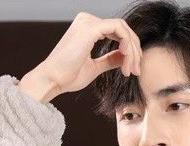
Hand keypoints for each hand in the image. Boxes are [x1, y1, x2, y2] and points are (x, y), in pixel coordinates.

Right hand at [22, 11, 141, 100]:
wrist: (53, 80)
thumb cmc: (68, 76)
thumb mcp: (95, 67)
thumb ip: (109, 59)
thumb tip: (124, 57)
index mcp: (88, 28)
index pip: (118, 32)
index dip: (130, 50)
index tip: (133, 70)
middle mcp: (88, 20)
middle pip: (123, 29)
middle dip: (134, 51)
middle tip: (137, 71)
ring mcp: (89, 22)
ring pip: (123, 29)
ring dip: (132, 51)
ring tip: (130, 71)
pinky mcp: (91, 28)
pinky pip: (119, 30)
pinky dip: (127, 45)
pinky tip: (126, 61)